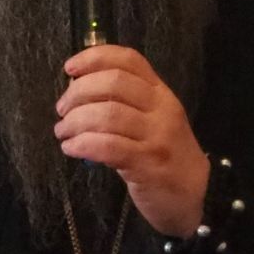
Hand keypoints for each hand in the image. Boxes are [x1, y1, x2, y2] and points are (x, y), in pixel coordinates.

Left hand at [54, 44, 208, 238]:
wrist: (191, 195)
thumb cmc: (162, 153)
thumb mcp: (151, 120)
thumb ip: (124, 102)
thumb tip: (77, 92)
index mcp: (160, 91)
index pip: (128, 60)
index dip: (95, 58)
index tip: (69, 68)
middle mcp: (162, 108)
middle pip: (114, 83)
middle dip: (78, 92)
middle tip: (62, 109)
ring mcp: (157, 135)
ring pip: (108, 114)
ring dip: (75, 121)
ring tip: (63, 132)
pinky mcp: (148, 163)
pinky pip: (108, 146)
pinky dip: (82, 144)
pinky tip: (71, 148)